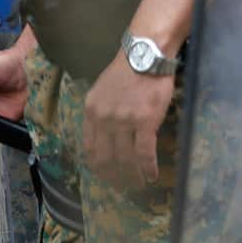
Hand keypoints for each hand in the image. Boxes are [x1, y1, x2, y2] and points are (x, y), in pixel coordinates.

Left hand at [82, 55, 174, 187]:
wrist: (145, 55)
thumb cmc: (125, 72)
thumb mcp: (100, 92)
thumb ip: (99, 114)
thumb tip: (101, 135)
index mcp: (91, 113)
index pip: (89, 148)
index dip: (97, 167)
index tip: (104, 176)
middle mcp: (103, 120)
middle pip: (106, 158)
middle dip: (114, 176)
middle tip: (122, 187)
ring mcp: (123, 122)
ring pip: (124, 158)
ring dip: (131, 176)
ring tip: (138, 185)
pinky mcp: (145, 122)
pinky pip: (144, 153)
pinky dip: (148, 168)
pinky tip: (152, 176)